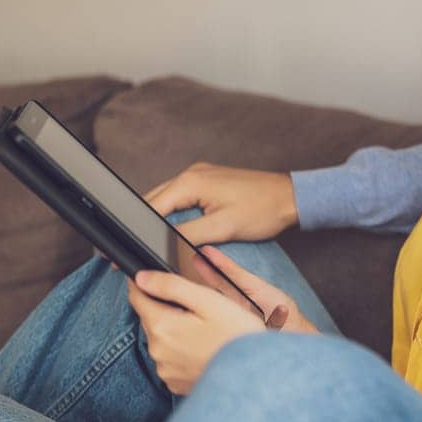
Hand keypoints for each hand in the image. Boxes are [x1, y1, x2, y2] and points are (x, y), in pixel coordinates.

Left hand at [126, 248, 313, 395]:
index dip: (143, 283)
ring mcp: (166, 370)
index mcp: (163, 326)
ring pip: (162, 340)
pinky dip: (182, 352)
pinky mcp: (176, 384)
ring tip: (207, 331)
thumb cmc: (238, 336)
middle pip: (152, 319)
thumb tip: (141, 278)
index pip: (138, 298)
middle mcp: (158, 351)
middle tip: (200, 309)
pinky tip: (204, 349)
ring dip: (176, 331)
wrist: (255, 375)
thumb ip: (172, 286)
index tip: (150, 277)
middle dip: (169, 309)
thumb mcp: (209, 301)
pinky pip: (171, 360)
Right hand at [143, 162, 298, 245]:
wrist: (291, 198)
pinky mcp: (209, 181)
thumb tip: (162, 246)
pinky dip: (174, 212)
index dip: (137, 230)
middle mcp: (191, 173)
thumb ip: (187, 236)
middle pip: (153, 201)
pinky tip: (174, 227)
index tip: (129, 248)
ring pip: (166, 199)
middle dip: (144, 224)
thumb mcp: (223, 228)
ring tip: (154, 240)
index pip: (149, 207)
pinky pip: (181, 197)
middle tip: (137, 248)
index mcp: (189, 182)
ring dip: (158, 218)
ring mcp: (200, 175)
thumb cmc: (264, 210)